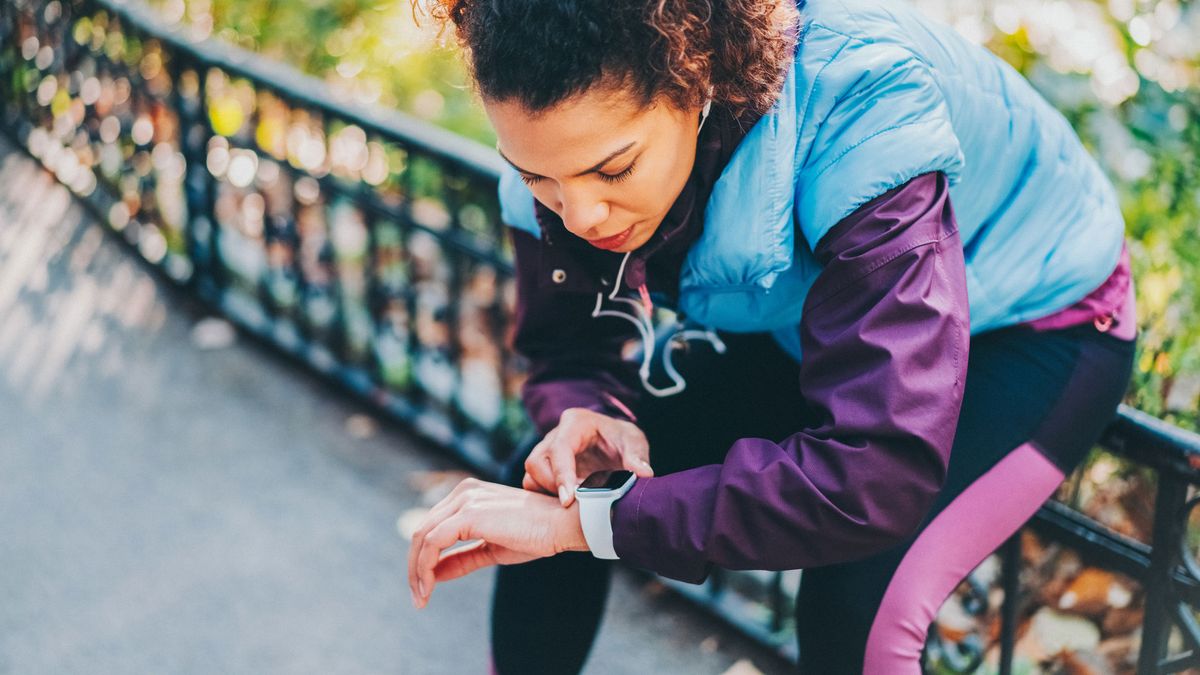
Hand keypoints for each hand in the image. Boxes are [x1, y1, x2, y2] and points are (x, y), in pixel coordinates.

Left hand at [407, 477, 587, 608]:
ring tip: (421, 597)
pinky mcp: (468, 514)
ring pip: (422, 536)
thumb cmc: (535, 535)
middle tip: (418, 597)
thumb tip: (434, 574)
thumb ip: (463, 558)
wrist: (562, 525)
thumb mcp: (492, 550)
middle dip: (414, 567)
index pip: (432, 526)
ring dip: (416, 571)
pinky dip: (424, 567)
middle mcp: (463, 492)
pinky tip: (429, 587)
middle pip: (421, 530)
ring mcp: (465, 500)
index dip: (422, 558)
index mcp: (468, 495)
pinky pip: (433, 542)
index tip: (424, 587)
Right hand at [523, 408, 653, 506]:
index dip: (562, 475)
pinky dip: (547, 497)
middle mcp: (554, 435)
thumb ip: (637, 456)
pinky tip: (569, 504)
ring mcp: (545, 452)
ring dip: (549, 493)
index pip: (559, 449)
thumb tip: (644, 473)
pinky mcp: (544, 469)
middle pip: (536, 462)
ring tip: (576, 503)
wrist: (614, 442)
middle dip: (553, 486)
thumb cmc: (621, 439)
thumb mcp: (633, 442)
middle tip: (578, 503)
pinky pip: (534, 484)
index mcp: (575, 423)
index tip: (568, 500)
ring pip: (531, 475)